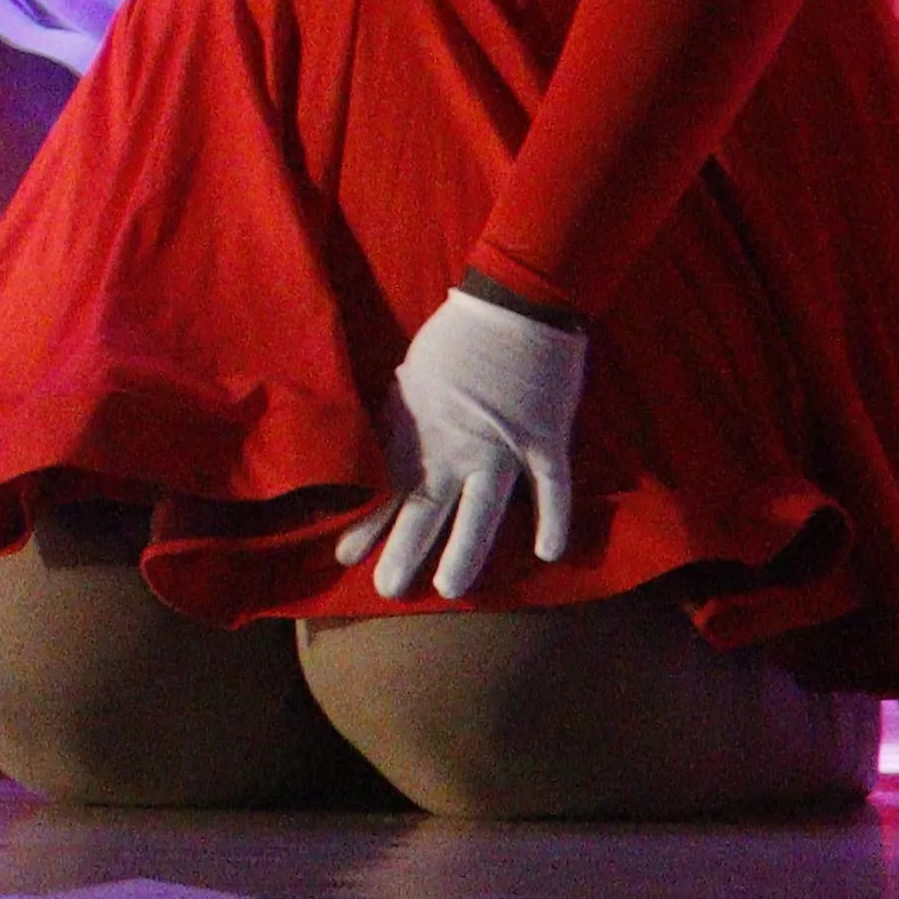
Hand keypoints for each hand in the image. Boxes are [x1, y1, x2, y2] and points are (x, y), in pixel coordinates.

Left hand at [341, 288, 587, 600]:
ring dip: (465, 551)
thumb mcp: (410, 379)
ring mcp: (503, 447)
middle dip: (404, 550)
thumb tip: (386, 458)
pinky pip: (552, 488)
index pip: (387, 487)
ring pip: (482, 510)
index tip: (344, 557)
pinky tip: (548, 554)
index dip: (366, 523)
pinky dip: (553, 519)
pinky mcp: (545, 441)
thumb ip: (403, 423)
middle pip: (427, 507)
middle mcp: (456, 446)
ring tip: (450, 589)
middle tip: (386, 590)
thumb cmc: (455, 340)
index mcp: (418, 427)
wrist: (514, 307)